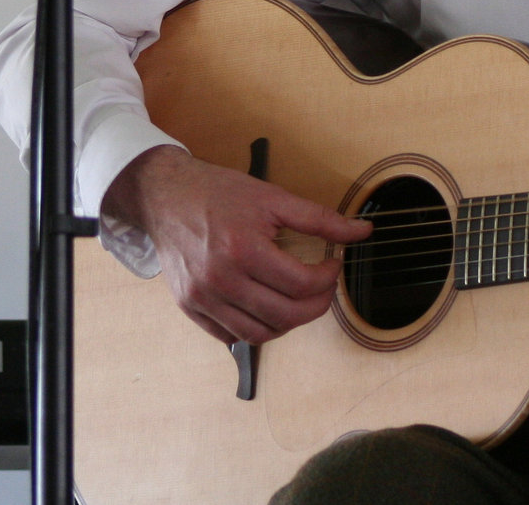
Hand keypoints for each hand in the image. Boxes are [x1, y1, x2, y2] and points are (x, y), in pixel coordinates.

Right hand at [101, 145, 371, 345]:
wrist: (166, 195)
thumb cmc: (219, 193)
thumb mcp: (273, 197)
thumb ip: (320, 219)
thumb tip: (362, 232)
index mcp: (244, 249)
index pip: (302, 285)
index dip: (328, 279)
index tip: (333, 265)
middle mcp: (220, 280)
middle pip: (285, 315)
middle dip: (316, 305)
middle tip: (323, 287)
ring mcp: (202, 298)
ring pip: (259, 334)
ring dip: (288, 322)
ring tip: (298, 299)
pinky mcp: (189, 307)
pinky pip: (230, 335)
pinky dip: (255, 328)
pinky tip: (266, 306)